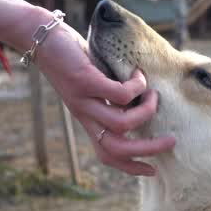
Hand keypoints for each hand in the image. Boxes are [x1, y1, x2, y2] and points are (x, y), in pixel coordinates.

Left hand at [0, 2, 174, 175]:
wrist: (40, 38)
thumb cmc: (71, 58)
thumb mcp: (92, 84)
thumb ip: (109, 96)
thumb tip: (139, 100)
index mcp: (87, 119)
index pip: (107, 154)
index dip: (130, 168)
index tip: (152, 171)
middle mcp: (84, 115)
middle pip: (115, 148)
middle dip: (146, 150)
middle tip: (170, 141)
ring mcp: (83, 100)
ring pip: (120, 124)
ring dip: (145, 113)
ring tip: (153, 97)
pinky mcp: (84, 81)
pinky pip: (119, 94)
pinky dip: (136, 87)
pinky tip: (138, 75)